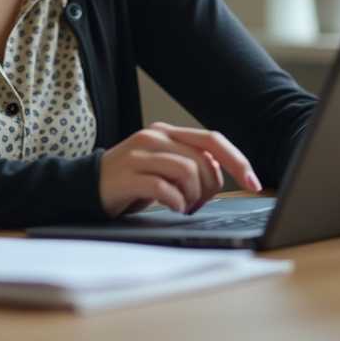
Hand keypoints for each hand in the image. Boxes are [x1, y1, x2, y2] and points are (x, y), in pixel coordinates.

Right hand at [98, 122, 262, 216]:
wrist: (86, 187)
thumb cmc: (131, 181)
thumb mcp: (162, 166)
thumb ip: (189, 162)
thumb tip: (220, 172)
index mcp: (167, 132)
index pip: (212, 139)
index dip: (237, 160)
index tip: (253, 181)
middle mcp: (154, 137)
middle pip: (203, 161)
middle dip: (209, 189)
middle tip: (196, 203)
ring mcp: (140, 154)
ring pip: (188, 173)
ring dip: (192, 198)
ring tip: (181, 206)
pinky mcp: (128, 175)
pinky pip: (166, 189)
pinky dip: (176, 203)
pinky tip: (171, 208)